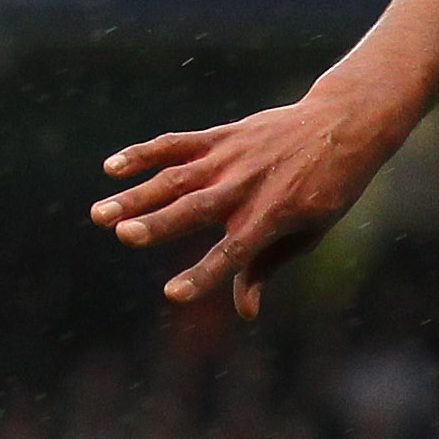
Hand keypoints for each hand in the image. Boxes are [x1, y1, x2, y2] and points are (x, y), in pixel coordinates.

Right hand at [89, 85, 410, 318]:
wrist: (340, 127)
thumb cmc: (327, 190)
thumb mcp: (308, 233)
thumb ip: (267, 266)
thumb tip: (246, 312)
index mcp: (272, 216)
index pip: (232, 254)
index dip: (203, 275)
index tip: (173, 294)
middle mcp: (246, 188)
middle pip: (194, 209)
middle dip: (159, 222)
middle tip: (123, 234)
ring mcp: (230, 159)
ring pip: (175, 178)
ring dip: (136, 195)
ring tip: (99, 214)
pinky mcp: (220, 137)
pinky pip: (176, 144)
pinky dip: (144, 153)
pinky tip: (111, 168)